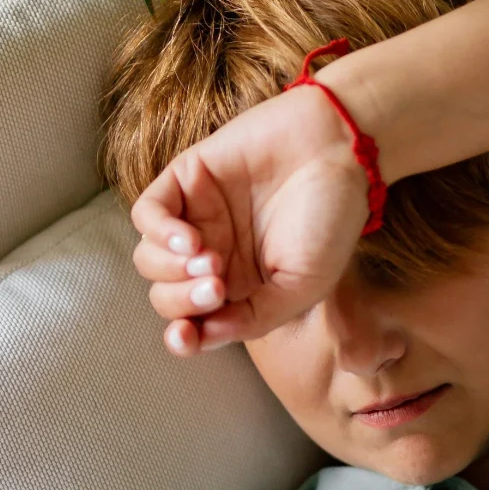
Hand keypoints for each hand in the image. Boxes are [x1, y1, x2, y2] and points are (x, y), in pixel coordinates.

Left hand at [130, 82, 370, 355]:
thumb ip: (254, 317)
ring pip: (149, 260)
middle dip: (182, 301)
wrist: (340, 151)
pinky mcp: (186, 180)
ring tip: (210, 260)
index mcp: (241, 288)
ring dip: (171, 270)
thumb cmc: (332, 218)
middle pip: (166, 296)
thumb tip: (204, 337)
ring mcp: (197, 218)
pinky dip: (160, 233)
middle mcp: (214, 256)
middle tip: (217, 287)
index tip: (185, 338)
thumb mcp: (302, 286)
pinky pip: (147, 215)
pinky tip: (191, 239)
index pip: (194, 323)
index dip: (182, 337)